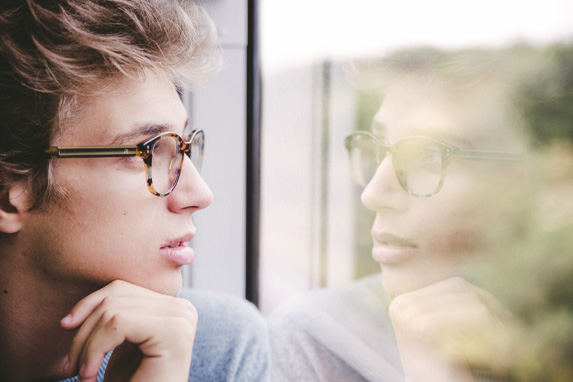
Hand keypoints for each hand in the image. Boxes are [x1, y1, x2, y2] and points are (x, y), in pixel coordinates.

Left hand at [60, 280, 196, 381]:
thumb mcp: (119, 347)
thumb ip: (113, 316)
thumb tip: (78, 308)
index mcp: (173, 308)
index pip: (121, 288)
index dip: (87, 307)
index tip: (67, 335)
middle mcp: (182, 308)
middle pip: (115, 294)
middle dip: (83, 329)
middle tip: (72, 367)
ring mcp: (181, 317)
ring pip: (112, 309)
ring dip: (86, 344)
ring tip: (84, 373)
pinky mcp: (173, 331)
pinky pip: (117, 322)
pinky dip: (94, 350)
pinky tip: (93, 375)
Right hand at [389, 277, 511, 381]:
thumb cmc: (444, 374)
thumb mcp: (443, 336)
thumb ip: (451, 308)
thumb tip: (485, 279)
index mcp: (402, 302)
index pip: (453, 284)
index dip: (485, 300)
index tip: (504, 323)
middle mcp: (402, 305)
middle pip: (462, 288)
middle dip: (492, 311)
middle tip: (510, 343)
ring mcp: (411, 314)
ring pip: (473, 301)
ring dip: (498, 328)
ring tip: (505, 356)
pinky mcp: (426, 327)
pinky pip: (477, 314)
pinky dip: (498, 337)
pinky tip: (501, 362)